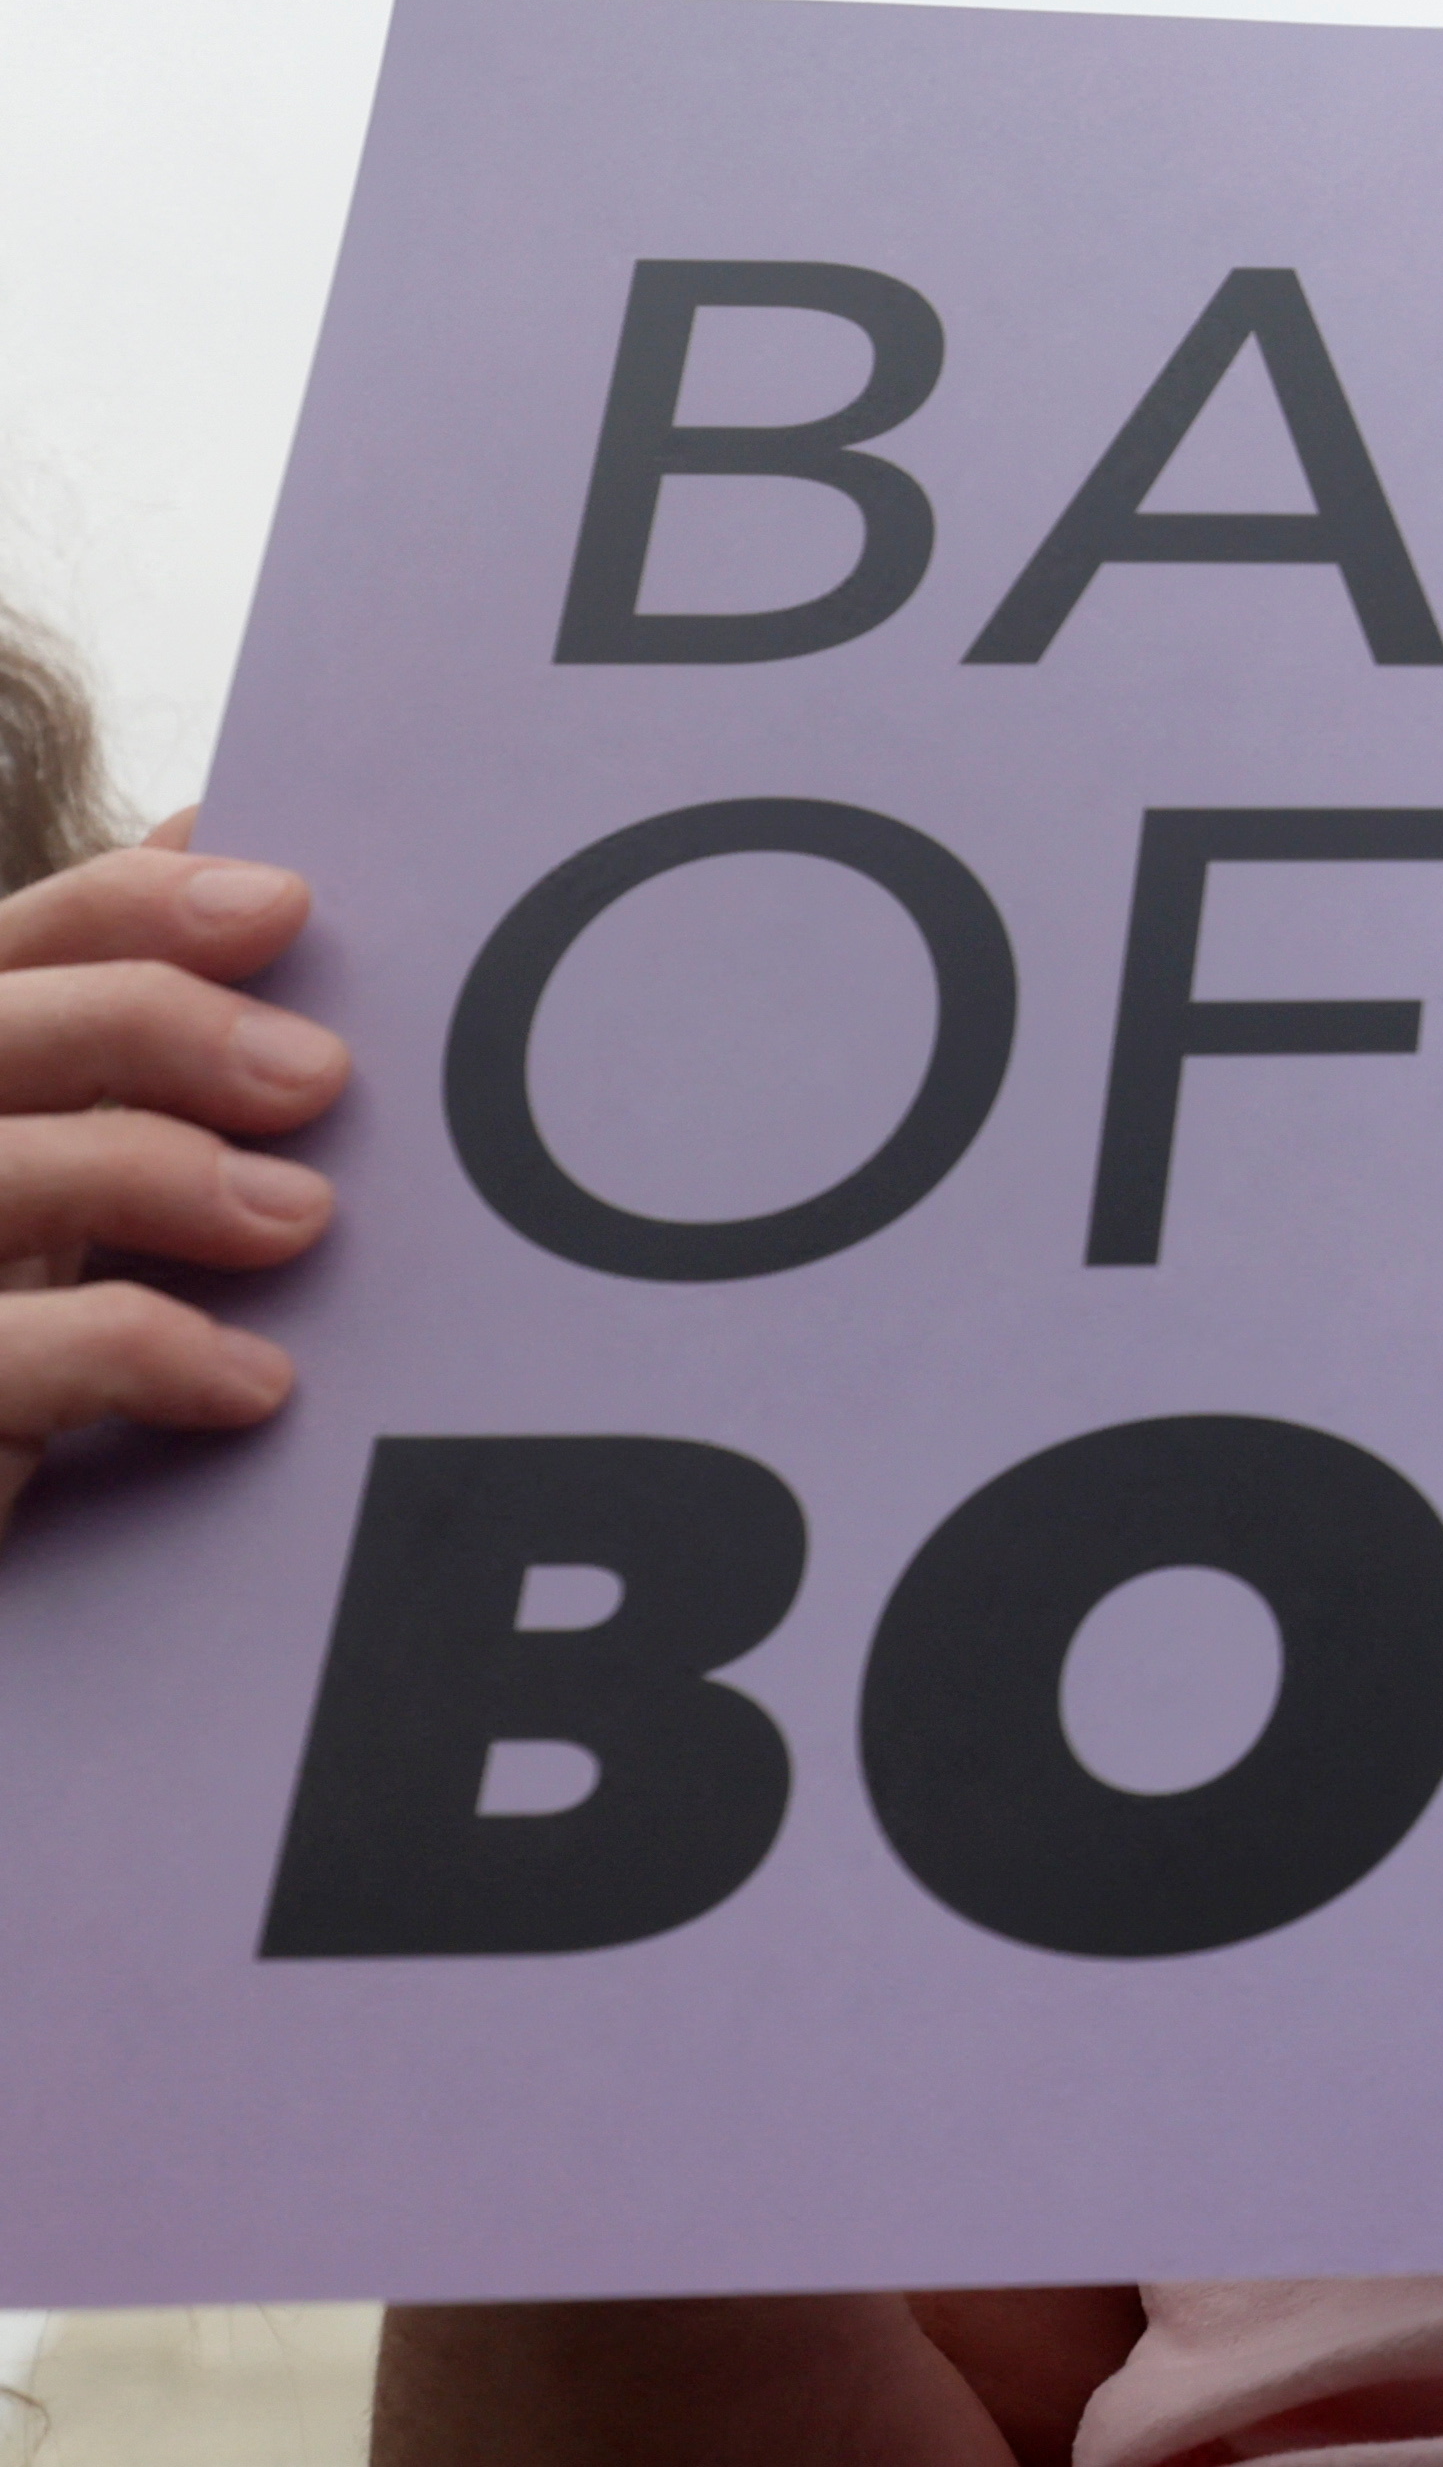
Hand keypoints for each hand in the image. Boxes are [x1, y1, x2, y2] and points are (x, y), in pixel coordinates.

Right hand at [0, 827, 348, 1545]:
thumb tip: (269, 891)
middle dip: (148, 1023)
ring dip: (147, 1173)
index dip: (132, 908)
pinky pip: (1, 1359)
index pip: (4, 947)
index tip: (289, 905)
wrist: (26, 1642)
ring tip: (302, 1219)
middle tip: (320, 1076)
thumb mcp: (79, 1204)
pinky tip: (251, 1382)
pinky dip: (135, 1352)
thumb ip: (134, 1075)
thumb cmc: (30, 1365)